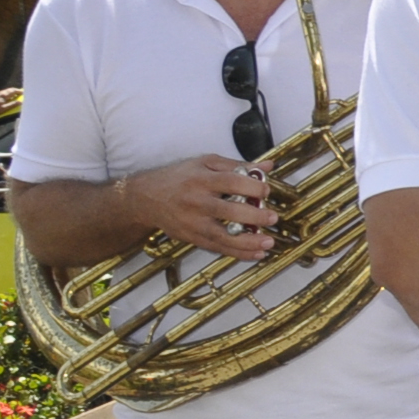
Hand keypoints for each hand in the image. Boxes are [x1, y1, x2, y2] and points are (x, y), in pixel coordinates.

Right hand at [127, 156, 279, 261]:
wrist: (145, 197)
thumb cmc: (180, 178)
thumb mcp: (204, 163)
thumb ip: (237, 165)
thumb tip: (268, 165)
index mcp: (201, 179)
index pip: (230, 182)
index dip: (251, 187)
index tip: (266, 191)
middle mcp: (196, 201)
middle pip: (227, 211)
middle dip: (253, 216)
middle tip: (272, 217)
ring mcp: (193, 222)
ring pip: (222, 235)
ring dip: (247, 242)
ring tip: (268, 243)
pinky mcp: (191, 237)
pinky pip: (217, 248)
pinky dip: (237, 253)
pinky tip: (255, 254)